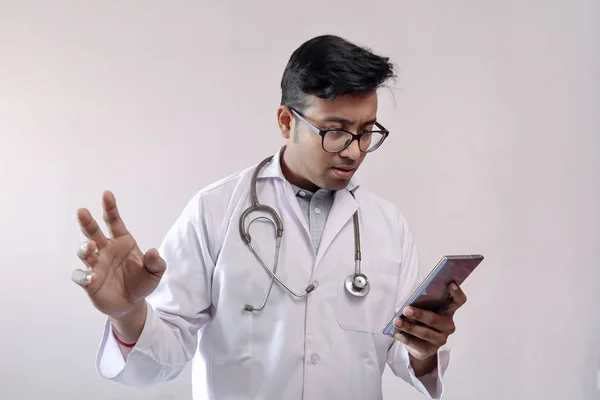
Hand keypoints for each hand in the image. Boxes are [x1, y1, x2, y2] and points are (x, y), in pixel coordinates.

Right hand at [71, 190, 165, 319]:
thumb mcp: (155, 272)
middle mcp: (106, 249)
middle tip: (82, 211)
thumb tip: (154, 252)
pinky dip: (83, 275)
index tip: (107, 194)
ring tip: (90, 246)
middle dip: (87, 222)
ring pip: (84, 251)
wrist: (133, 303)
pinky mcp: (90, 282)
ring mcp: (96, 264)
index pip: (114, 221)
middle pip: (93, 232)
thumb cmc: (142, 282)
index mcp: (122, 242)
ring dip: (85, 247)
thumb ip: (156, 262)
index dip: (110, 208)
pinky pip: (81, 276)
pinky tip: (91, 277)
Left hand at [391, 283, 466, 359]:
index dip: (457, 292)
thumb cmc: (420, 320)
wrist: (418, 345)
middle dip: (420, 314)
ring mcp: (440, 339)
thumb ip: (420, 303)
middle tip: (406, 310)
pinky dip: (402, 337)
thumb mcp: (423, 309)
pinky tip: (394, 332)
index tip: (450, 284)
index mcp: (448, 310)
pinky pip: (415, 344)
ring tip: (396, 322)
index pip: (458, 301)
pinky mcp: (430, 350)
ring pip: (424, 333)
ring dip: (408, 326)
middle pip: (436, 320)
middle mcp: (448, 325)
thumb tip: (408, 301)